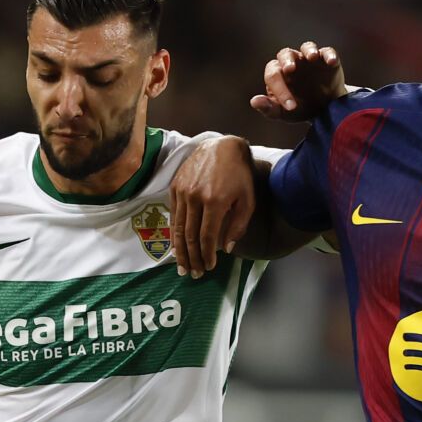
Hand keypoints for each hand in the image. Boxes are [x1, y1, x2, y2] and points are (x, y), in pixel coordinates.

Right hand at [171, 137, 256, 276]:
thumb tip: (226, 249)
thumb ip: (238, 226)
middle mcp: (195, 197)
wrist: (222, 146)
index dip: (206, 256)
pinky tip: (177, 246)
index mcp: (214, 201)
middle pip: (189, 236)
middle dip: (192, 258)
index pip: (206, 237)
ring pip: (178, 228)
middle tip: (194, 274)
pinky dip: (174, 233)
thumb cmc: (239, 175)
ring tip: (182, 267)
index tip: (210, 267)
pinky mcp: (175, 186)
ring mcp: (182, 191)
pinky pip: (173, 215)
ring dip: (180, 251)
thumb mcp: (247, 200)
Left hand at [249, 41, 345, 121]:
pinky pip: (327, 52)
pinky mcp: (327, 60)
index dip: (280, 90)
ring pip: (306, 47)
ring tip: (312, 57)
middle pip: (285, 54)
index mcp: (278, 74)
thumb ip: (269, 108)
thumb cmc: (299, 109)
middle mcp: (292, 62)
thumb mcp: (283, 114)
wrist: (323, 111)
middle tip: (290, 69)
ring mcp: (310, 59)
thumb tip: (253, 101)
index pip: (274, 76)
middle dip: (287, 61)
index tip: (291, 107)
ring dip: (309, 50)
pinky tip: (331, 62)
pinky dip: (329, 55)